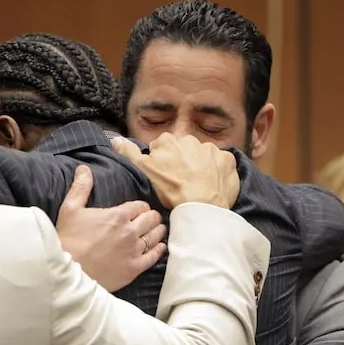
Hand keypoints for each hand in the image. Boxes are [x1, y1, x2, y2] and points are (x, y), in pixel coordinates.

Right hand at [56, 165, 166, 291]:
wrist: (68, 271)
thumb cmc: (67, 240)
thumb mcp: (70, 209)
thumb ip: (80, 187)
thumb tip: (84, 168)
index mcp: (117, 216)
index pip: (140, 206)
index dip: (141, 207)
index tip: (141, 209)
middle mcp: (130, 232)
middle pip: (150, 220)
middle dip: (152, 217)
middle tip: (152, 218)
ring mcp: (133, 251)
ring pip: (155, 237)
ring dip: (158, 231)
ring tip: (159, 230)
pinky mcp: (134, 268)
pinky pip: (153, 257)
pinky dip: (159, 250)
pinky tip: (160, 247)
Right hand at [111, 132, 239, 208]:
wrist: (200, 206)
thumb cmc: (170, 189)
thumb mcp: (142, 171)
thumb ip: (129, 152)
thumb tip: (115, 139)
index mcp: (169, 140)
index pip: (163, 148)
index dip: (162, 163)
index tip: (164, 176)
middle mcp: (191, 139)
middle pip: (184, 150)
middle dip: (183, 162)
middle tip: (181, 182)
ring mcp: (212, 149)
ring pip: (203, 156)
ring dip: (201, 166)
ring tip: (198, 185)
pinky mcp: (228, 160)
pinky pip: (222, 163)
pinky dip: (218, 172)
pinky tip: (213, 184)